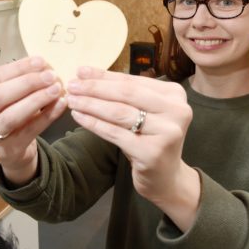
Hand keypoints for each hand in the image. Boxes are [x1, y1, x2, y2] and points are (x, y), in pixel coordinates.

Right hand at [0, 56, 66, 185]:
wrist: (11, 150)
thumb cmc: (7, 114)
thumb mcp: (6, 96)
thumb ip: (17, 80)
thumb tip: (42, 65)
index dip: (18, 68)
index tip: (41, 61)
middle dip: (27, 83)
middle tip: (50, 75)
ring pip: (11, 116)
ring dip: (37, 100)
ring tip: (56, 89)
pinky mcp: (6, 151)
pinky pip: (29, 131)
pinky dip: (47, 116)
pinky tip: (60, 104)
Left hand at [66, 66, 199, 230]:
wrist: (166, 178)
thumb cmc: (149, 140)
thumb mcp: (144, 112)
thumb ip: (125, 94)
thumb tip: (86, 75)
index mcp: (174, 94)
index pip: (132, 80)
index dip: (104, 75)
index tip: (80, 71)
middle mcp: (176, 110)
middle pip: (126, 93)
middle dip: (95, 88)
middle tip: (71, 85)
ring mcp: (167, 132)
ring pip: (119, 112)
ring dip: (90, 104)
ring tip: (71, 100)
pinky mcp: (152, 152)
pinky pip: (115, 133)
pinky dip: (93, 123)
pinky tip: (78, 117)